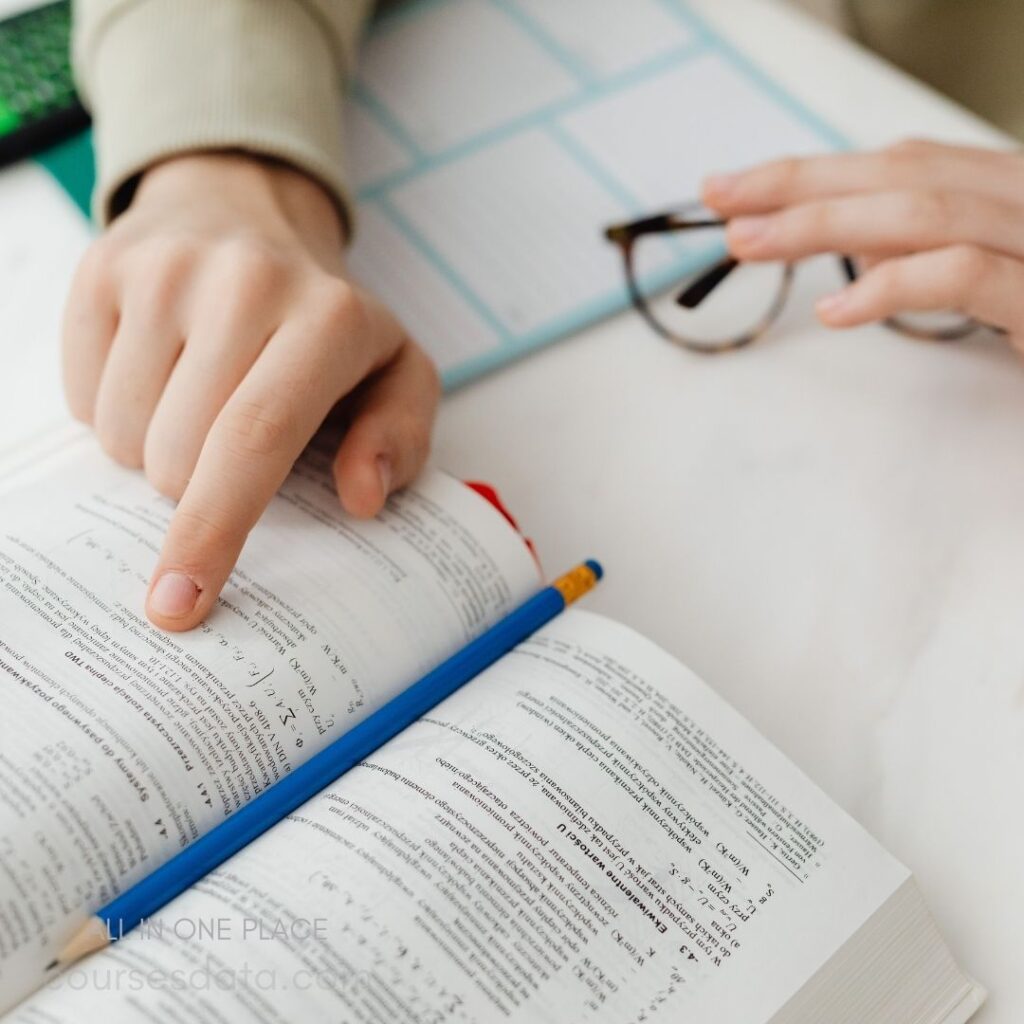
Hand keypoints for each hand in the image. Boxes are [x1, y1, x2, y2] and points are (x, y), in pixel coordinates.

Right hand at [63, 153, 439, 631]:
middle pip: (177, 452)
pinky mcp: (103, 265)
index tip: (180, 605)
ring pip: (122, 433)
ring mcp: (165, 268)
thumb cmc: (328, 322)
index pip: (256, 439)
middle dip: (194, 489)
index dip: (214, 531)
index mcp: (329, 320)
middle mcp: (245, 283)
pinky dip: (116, 409)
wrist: (248, 212)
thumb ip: (399, 438)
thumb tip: (360, 497)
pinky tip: (161, 370)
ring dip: (154, 448)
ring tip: (199, 400)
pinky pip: (82, 396)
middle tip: (230, 448)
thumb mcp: (397, 374)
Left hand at [702, 139, 1023, 349]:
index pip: (905, 163)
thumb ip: (938, 252)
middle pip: (905, 172)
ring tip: (751, 243)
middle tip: (722, 201)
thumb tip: (856, 242)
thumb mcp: (1000, 281)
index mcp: (1012, 193)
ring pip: (927, 210)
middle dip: (802, 184)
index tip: (740, 186)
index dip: (816, 170)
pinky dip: (895, 285)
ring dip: (825, 223)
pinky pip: (967, 274)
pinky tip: (837, 309)